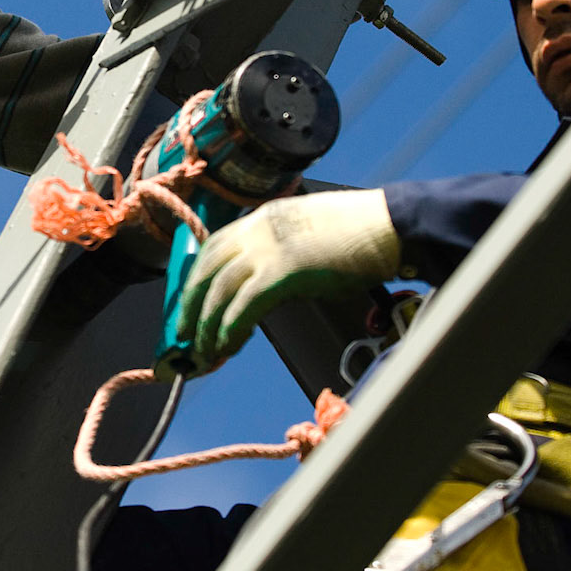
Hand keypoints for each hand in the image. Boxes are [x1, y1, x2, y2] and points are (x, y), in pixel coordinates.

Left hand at [176, 189, 400, 371]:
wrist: (387, 227)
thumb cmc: (358, 236)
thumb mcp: (304, 238)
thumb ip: (276, 258)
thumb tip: (260, 293)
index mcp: (260, 219)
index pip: (211, 249)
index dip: (195, 280)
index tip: (188, 304)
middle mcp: (255, 230)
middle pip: (205, 272)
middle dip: (190, 307)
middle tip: (183, 335)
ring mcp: (266, 250)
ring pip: (218, 293)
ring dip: (206, 326)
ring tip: (202, 352)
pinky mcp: (281, 274)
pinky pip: (243, 308)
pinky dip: (230, 330)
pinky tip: (226, 347)